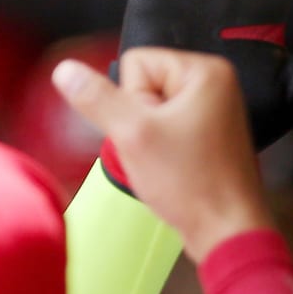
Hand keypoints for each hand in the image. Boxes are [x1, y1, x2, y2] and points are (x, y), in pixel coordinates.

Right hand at [54, 48, 272, 262]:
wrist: (227, 231)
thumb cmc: (191, 184)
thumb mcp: (133, 134)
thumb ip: (96, 98)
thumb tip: (65, 69)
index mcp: (206, 71)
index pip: (136, 62)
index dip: (132, 100)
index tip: (154, 131)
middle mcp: (215, 84)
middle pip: (144, 85)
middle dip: (139, 120)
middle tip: (162, 150)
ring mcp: (214, 111)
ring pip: (151, 111)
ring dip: (147, 138)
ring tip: (168, 161)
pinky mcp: (209, 135)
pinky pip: (166, 129)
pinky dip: (161, 149)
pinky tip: (173, 168)